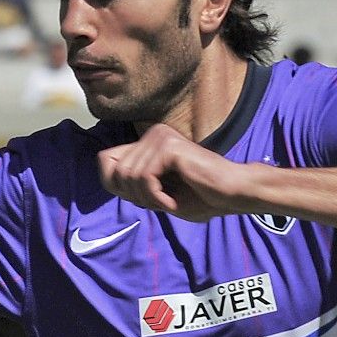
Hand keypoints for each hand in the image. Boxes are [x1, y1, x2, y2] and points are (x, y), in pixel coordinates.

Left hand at [97, 124, 266, 222]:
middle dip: (133, 195)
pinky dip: (155, 197)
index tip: (143, 197)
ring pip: (128, 176)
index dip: (115, 185)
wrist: (232, 195)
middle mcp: (153, 134)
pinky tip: (172, 202)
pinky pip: (144, 178)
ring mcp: (161, 137)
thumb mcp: (156, 191)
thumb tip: (107, 176)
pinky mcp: (170, 147)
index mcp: (149, 142)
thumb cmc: (199, 196)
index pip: (105, 160)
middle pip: (114, 171)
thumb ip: (131, 181)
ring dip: (146, 199)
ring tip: (167, 202)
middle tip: (159, 202)